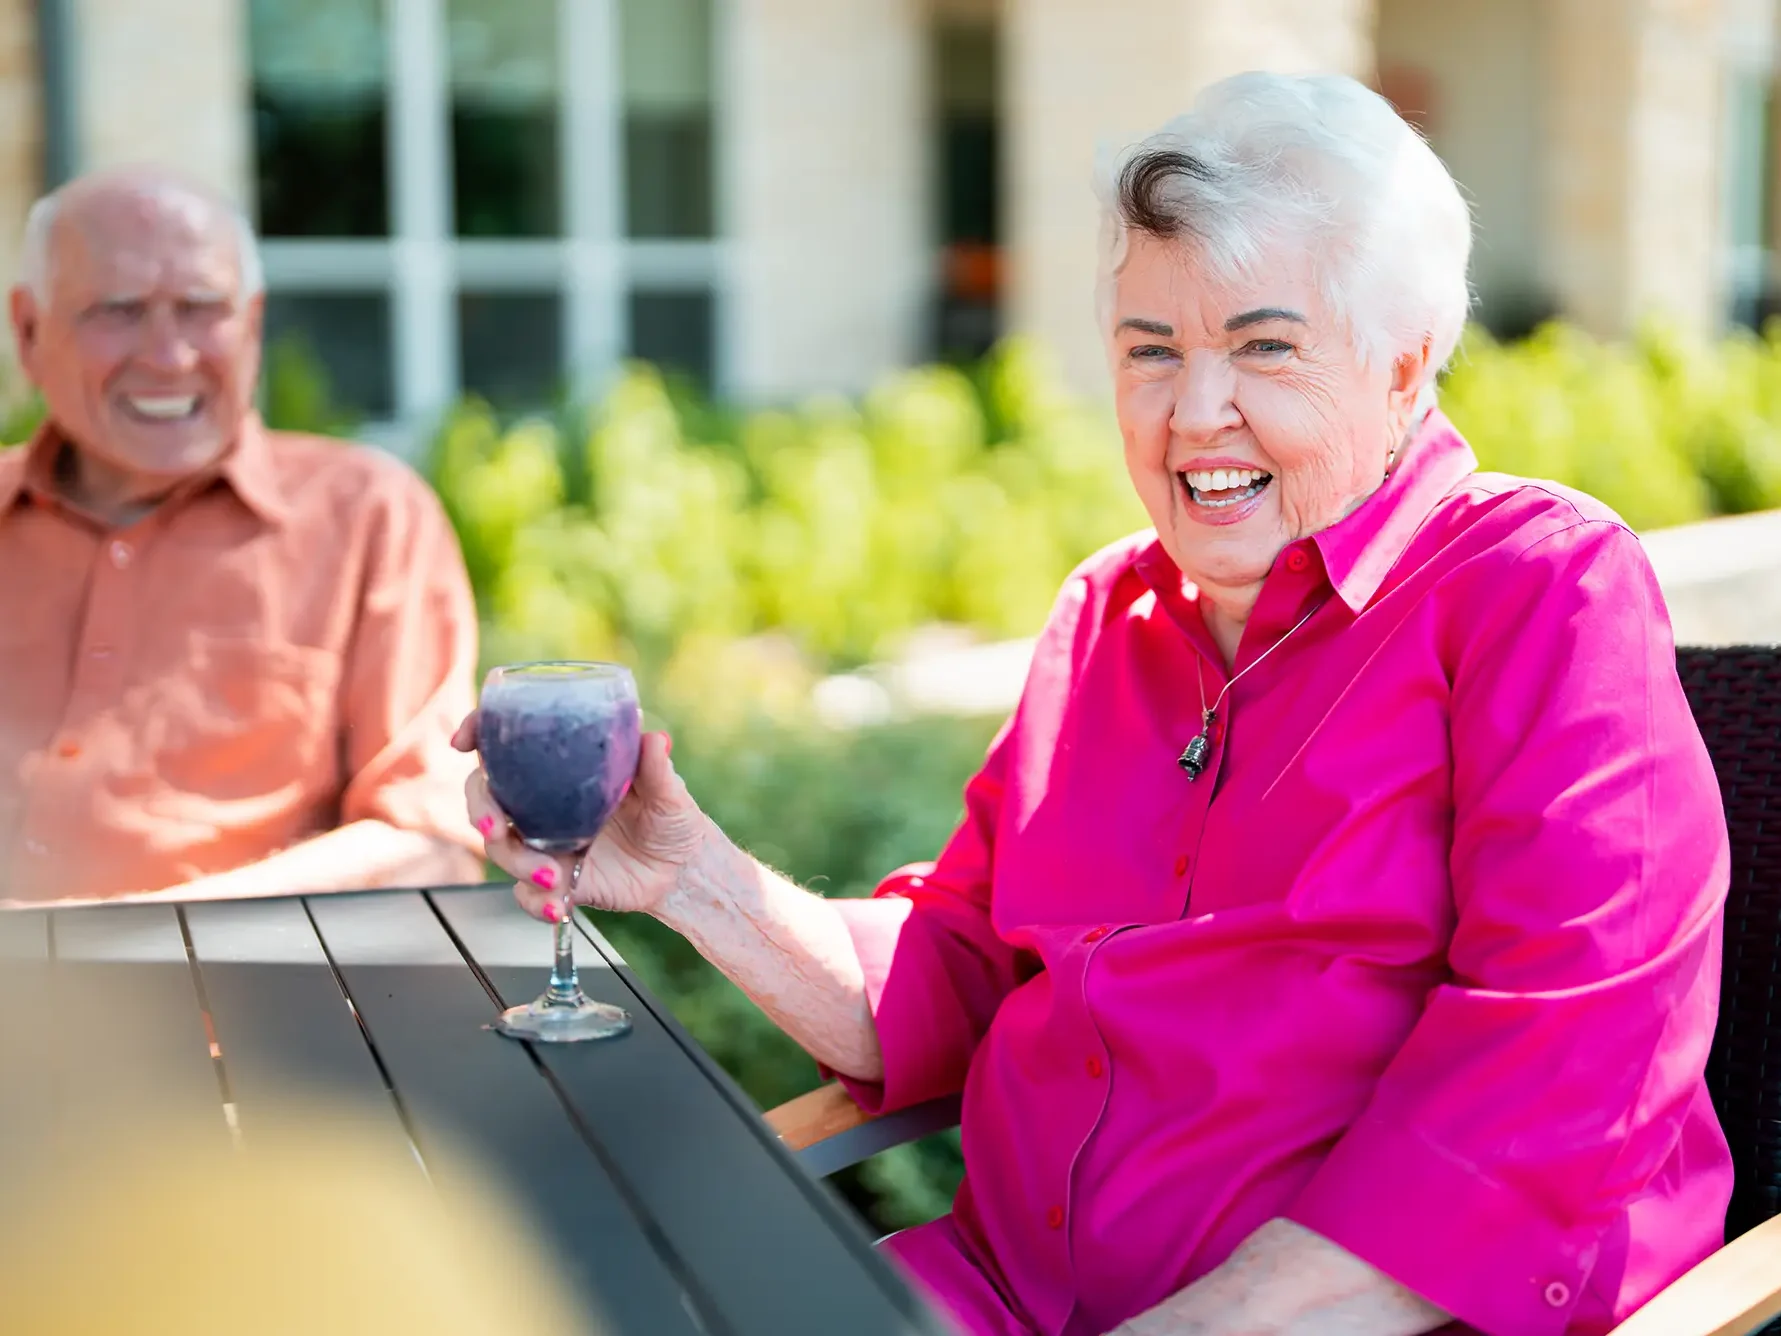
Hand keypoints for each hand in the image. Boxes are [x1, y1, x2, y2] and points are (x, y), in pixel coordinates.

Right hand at [454, 713, 709, 919]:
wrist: (684, 872)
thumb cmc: (673, 819)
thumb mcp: (668, 791)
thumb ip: (656, 768)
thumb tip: (654, 738)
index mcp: (563, 771)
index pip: (507, 746)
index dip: (479, 735)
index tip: (463, 741)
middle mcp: (544, 805)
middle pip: (487, 798)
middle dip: (480, 811)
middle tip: (495, 828)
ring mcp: (545, 845)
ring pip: (503, 849)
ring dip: (517, 863)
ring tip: (551, 877)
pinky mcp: (556, 882)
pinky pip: (527, 895)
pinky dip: (536, 903)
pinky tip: (558, 907)